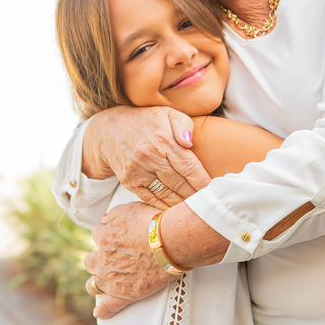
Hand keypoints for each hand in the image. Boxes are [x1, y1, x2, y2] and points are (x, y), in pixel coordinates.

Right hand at [82, 106, 210, 208]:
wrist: (109, 130)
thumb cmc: (146, 121)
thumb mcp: (166, 113)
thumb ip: (183, 125)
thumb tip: (189, 142)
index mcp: (163, 139)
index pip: (189, 166)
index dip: (203, 181)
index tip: (215, 191)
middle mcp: (150, 157)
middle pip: (180, 183)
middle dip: (196, 196)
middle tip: (210, 204)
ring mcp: (138, 171)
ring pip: (166, 194)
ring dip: (183, 204)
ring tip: (197, 211)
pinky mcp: (129, 182)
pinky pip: (151, 199)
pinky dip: (165, 207)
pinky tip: (177, 211)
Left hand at [83, 201, 175, 318]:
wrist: (169, 242)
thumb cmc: (154, 224)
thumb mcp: (131, 208)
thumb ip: (114, 214)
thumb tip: (105, 219)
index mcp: (104, 238)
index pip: (97, 234)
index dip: (106, 235)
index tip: (114, 237)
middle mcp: (103, 259)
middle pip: (90, 261)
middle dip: (96, 260)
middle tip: (107, 260)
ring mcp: (111, 279)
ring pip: (93, 285)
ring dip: (95, 283)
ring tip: (100, 284)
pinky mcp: (124, 294)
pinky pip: (109, 306)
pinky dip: (103, 311)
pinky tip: (100, 312)